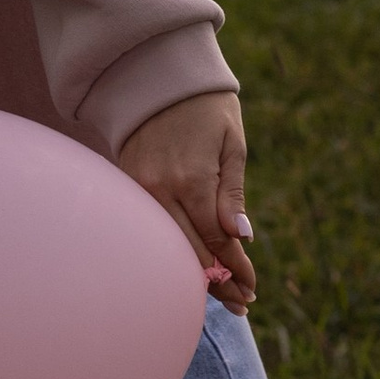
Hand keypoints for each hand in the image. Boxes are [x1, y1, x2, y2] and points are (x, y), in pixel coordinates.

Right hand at [118, 91, 254, 312]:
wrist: (156, 75)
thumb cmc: (207, 107)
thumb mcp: (232, 145)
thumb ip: (233, 195)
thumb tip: (241, 238)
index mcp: (193, 179)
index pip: (217, 240)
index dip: (237, 268)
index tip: (253, 289)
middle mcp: (160, 190)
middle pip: (190, 252)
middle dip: (219, 282)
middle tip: (243, 304)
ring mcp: (138, 191)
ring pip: (167, 246)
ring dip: (194, 273)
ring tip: (221, 295)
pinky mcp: (127, 187)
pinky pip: (150, 229)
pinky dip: (170, 250)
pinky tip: (188, 266)